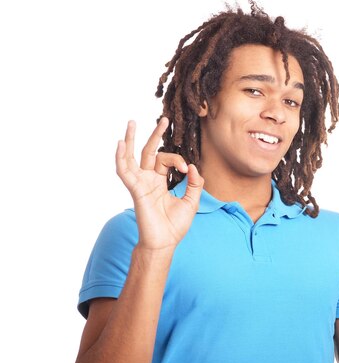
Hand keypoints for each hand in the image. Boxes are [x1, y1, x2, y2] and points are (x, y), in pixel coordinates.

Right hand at [115, 118, 203, 249]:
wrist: (165, 243)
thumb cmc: (175, 225)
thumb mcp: (191, 201)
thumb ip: (194, 183)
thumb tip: (192, 166)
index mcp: (160, 182)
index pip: (166, 160)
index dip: (177, 159)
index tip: (186, 168)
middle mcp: (148, 180)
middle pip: (149, 152)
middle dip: (155, 135)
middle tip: (163, 119)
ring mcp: (141, 184)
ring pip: (133, 157)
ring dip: (131, 140)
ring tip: (131, 122)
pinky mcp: (136, 190)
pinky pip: (125, 171)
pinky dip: (121, 158)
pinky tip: (120, 144)